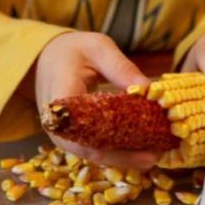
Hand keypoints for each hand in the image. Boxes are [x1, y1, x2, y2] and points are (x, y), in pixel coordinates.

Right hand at [35, 32, 156, 167]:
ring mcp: (65, 133)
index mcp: (60, 97)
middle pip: (91, 149)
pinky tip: (142, 149)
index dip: (112, 142)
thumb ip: (121, 67)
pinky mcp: (74, 135)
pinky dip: (119, 150)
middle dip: (125, 156)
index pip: (84, 129)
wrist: (49, 57)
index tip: (143, 145)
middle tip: (156, 156)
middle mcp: (58, 122)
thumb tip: (150, 90)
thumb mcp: (98, 48)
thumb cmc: (74, 50)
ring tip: (155, 155)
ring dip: (124, 157)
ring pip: (95, 153)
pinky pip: (96, 147)